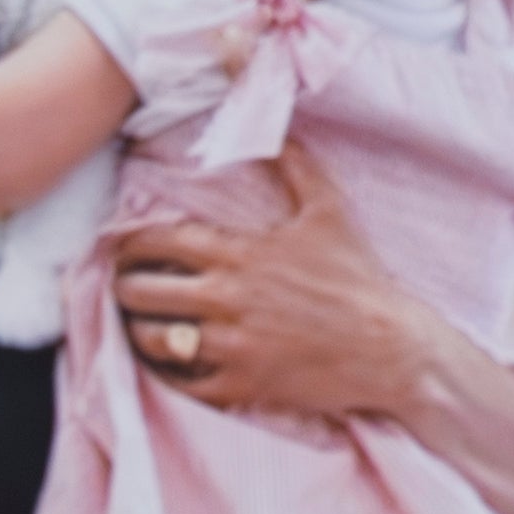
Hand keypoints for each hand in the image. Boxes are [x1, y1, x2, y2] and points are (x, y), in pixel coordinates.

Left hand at [100, 142, 441, 426]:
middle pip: (141, 292)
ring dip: (138, 331)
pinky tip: (171, 362)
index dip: (130, 243)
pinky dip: (166, 373)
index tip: (125, 247)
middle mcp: (227, 298)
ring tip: (140, 325)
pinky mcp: (241, 384)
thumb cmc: (358, 277)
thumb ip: (297, 167)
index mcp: (241, 253)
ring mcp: (232, 344)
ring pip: (153, 339)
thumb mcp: (330, 211)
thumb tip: (276, 129)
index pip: (158, 242)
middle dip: (124, 287)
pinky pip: (180, 383)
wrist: (389, 346)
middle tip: (124, 286)